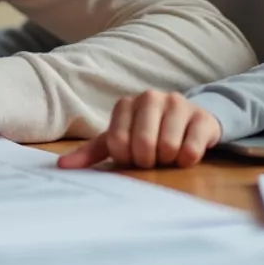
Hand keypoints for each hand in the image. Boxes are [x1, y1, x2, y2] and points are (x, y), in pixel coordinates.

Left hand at [57, 91, 220, 169]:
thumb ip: (90, 153)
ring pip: (168, 146)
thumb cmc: (147, 135)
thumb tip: (61, 166)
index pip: (118, 142)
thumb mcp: (119, 142)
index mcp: (125, 104)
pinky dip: (187, 160)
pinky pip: (191, 149)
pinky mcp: (202, 117)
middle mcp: (150, 97)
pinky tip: (185, 154)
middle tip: (152, 159)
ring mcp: (178, 104)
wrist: (189, 124)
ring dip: (167, 160)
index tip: (132, 157)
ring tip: (168, 154)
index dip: (126, 158)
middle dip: (148, 161)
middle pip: (144, 144)